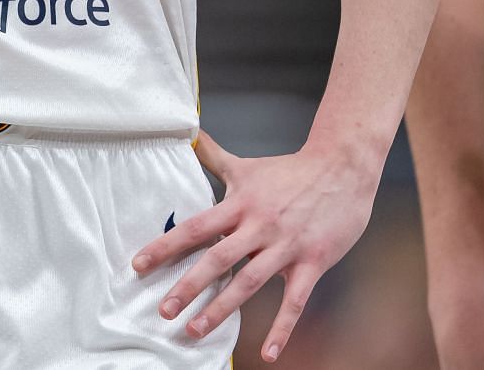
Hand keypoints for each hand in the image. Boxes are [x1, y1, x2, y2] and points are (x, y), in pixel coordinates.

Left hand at [131, 129, 378, 362]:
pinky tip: (268, 353)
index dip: (167, 246)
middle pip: (219, 257)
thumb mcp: (248, 165)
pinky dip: (282, 328)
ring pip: (250, 281)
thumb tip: (189, 134)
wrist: (343, 168)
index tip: (139, 265)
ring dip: (222, 308)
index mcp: (241, 204)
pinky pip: (295, 300)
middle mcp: (260, 225)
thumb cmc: (292, 171)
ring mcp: (287, 245)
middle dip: (189, 285)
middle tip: (164, 310)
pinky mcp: (312, 262)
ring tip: (195, 330)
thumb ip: (215, 156)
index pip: (197, 227)